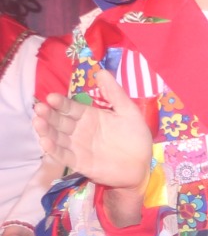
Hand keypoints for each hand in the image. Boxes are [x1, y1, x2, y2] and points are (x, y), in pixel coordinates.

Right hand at [34, 70, 152, 190]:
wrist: (142, 164)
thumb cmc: (135, 137)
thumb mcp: (128, 111)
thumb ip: (114, 93)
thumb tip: (101, 71)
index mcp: (89, 117)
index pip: (71, 108)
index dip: (61, 103)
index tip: (51, 97)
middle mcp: (80, 130)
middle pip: (60, 121)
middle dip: (49, 115)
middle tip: (40, 108)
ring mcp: (78, 146)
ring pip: (57, 137)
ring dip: (46, 130)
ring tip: (38, 122)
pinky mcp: (79, 162)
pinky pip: (64, 155)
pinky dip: (54, 150)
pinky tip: (46, 142)